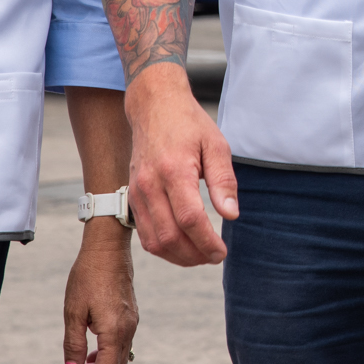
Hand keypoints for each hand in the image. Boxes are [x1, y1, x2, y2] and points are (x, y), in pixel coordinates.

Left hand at [62, 225, 138, 363]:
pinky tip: (90, 352)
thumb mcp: (73, 312)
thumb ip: (73, 345)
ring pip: (120, 359)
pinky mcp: (130, 316)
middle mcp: (128, 330)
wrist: (108, 249)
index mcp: (115, 331)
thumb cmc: (88, 276)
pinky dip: (106, 355)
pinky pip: (121, 345)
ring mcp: (131, 323)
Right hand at [125, 65, 238, 265]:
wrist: (154, 107)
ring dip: (178, 257)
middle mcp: (150, 184)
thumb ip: (224, 181)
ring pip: (154, 241)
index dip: (207, 242)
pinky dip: (163, 247)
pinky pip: (144, 233)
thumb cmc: (189, 124)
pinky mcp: (132, 197)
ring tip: (201, 255)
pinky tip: (183, 246)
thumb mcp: (216, 145)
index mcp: (174, 170)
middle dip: (195, 255)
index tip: (223, 251)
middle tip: (215, 256)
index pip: (190, 219)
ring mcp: (136, 192)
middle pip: (170, 236)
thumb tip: (231, 215)